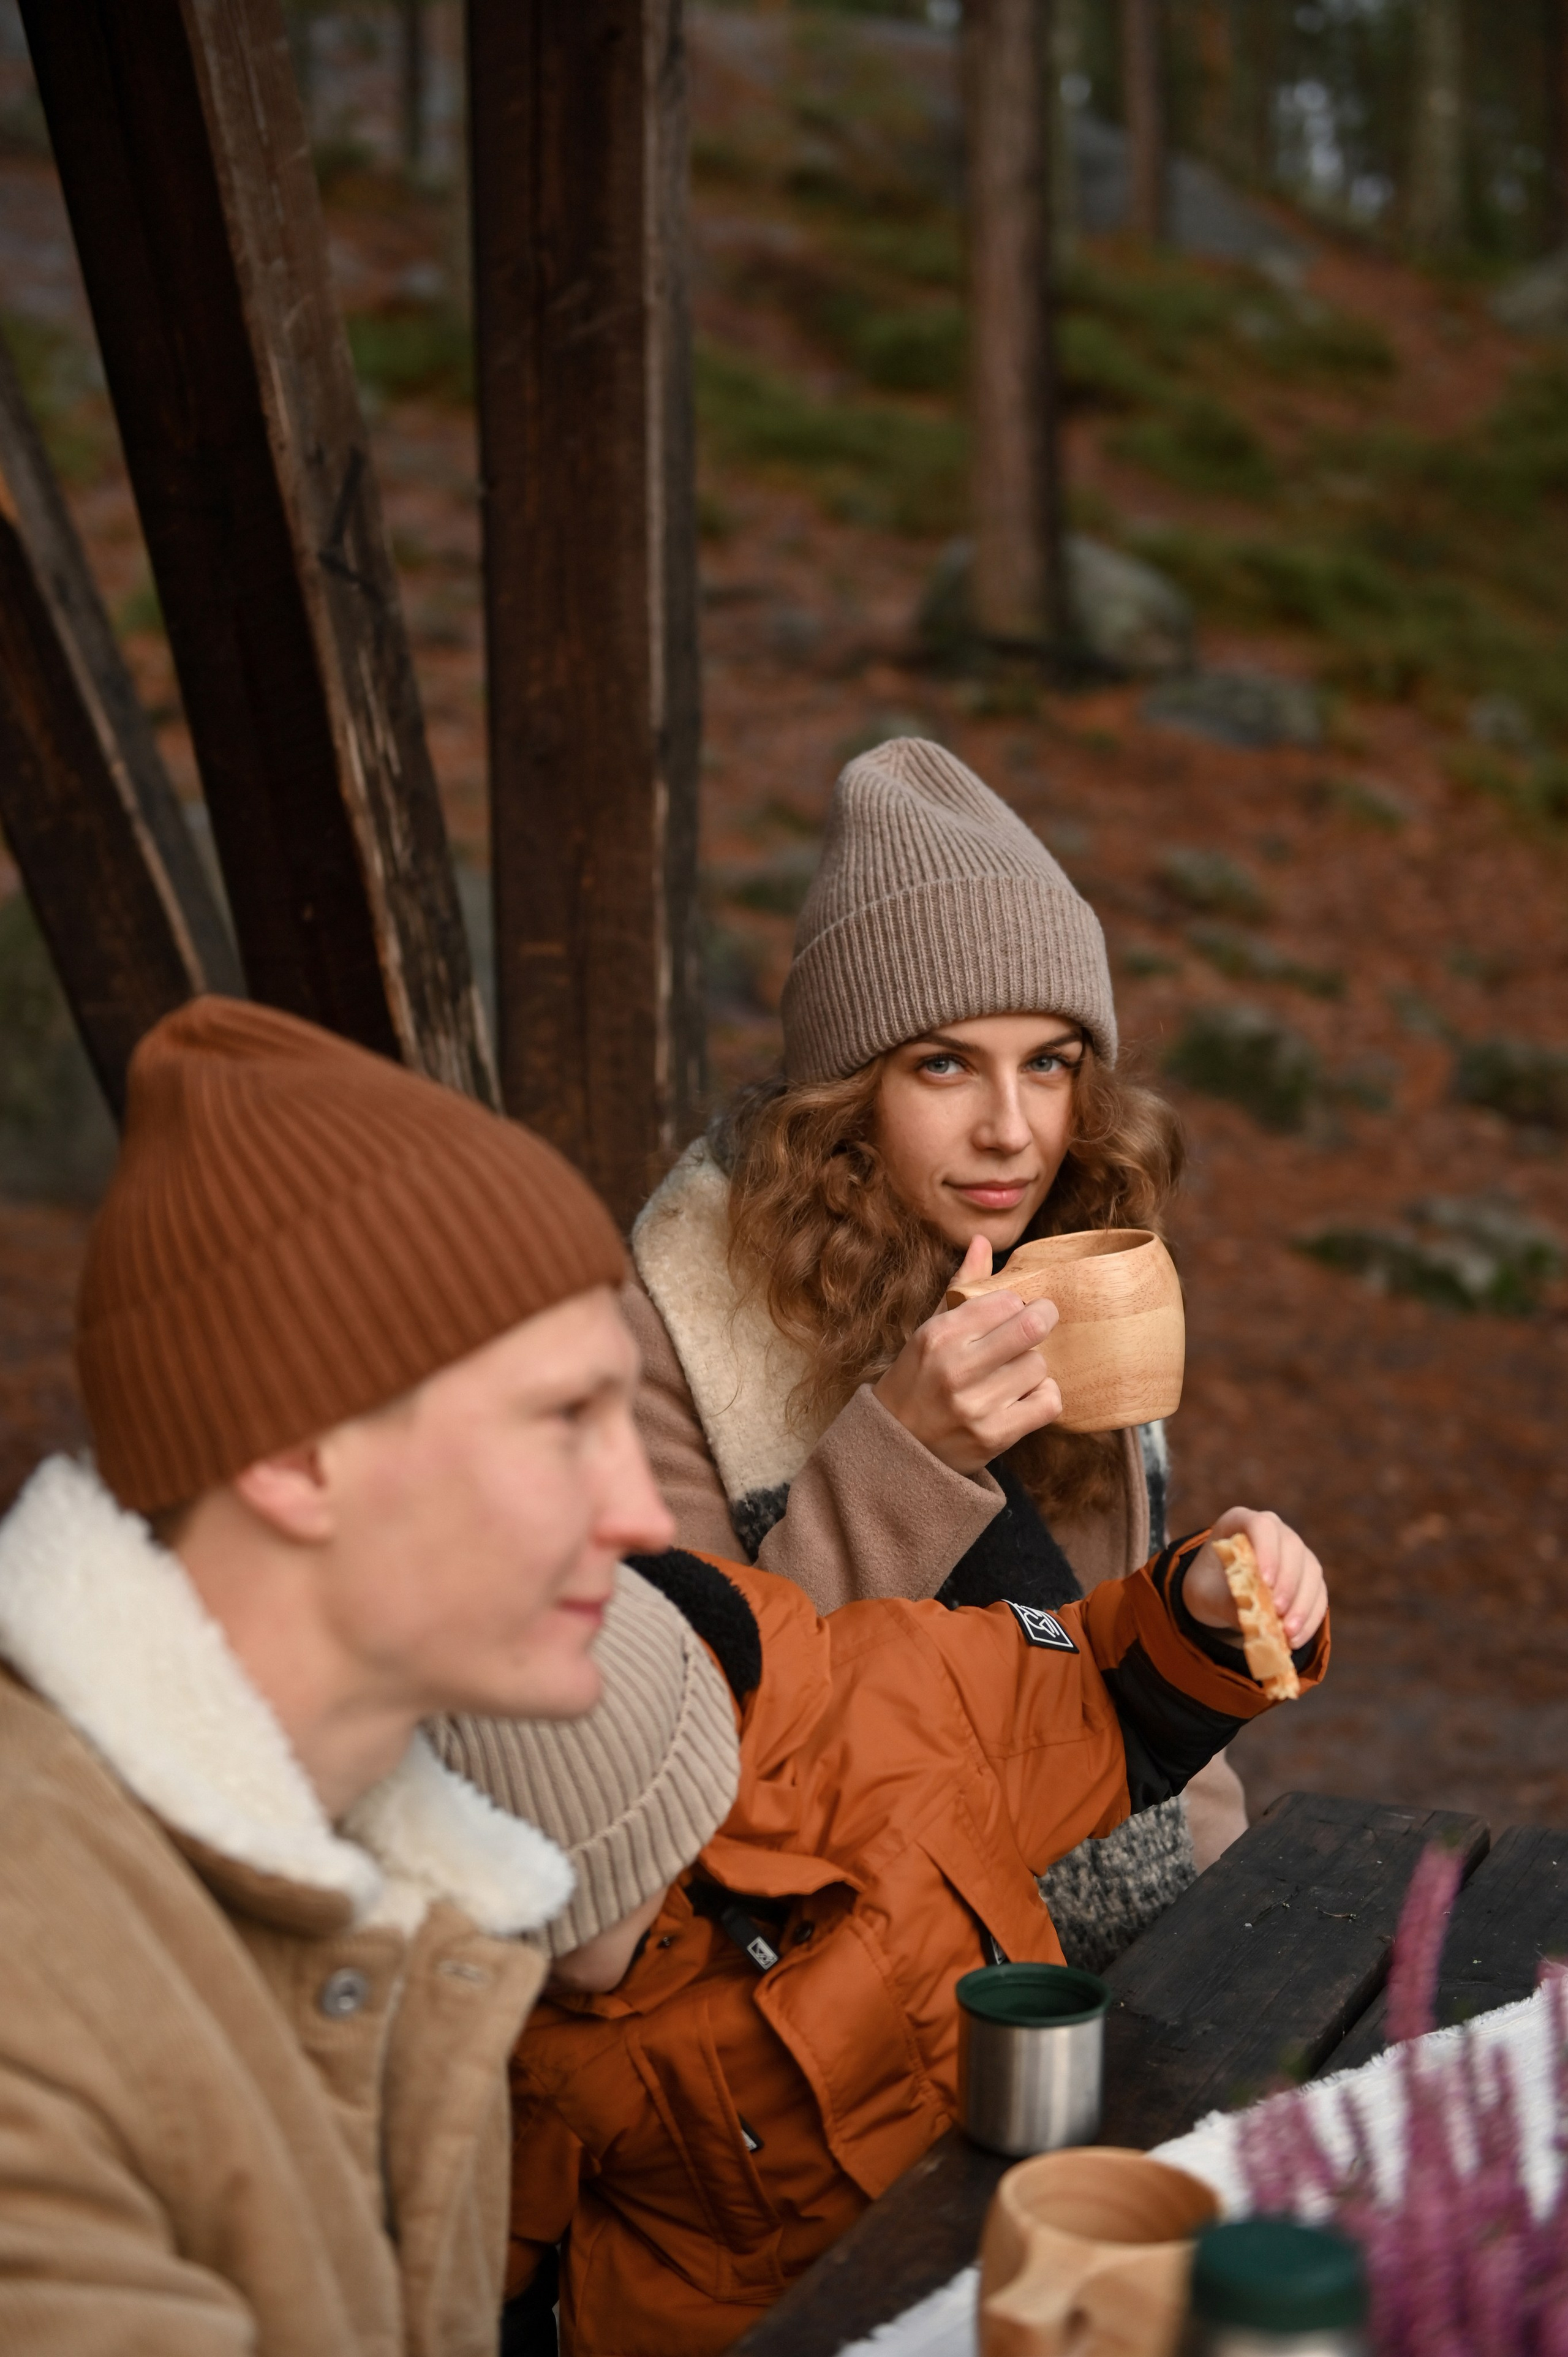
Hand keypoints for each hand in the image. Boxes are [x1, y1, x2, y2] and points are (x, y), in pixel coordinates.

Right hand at [873, 1236, 1063, 1474]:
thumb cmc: (917, 1380)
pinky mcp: (994, 1436)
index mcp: (939, 1334)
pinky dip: (1045, 1397)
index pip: (1005, 1300)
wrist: (897, 1447)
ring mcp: (975, 1404)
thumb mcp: (930, 1330)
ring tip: (1018, 1370)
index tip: (1016, 1309)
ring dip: (1036, 1366)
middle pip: (1029, 1329)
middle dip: (1043, 1320)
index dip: (1018, 1303)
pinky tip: (1026, 1396)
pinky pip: (1047, 1403)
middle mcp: (956, 1367)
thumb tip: (982, 1241)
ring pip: (1039, 1366)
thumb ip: (961, 1288)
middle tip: (1041, 1322)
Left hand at [1183, 1507, 1326, 1651]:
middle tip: (1277, 1611)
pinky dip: (1310, 1617)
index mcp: (1241, 1521)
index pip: (1261, 1525)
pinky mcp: (1307, 1577)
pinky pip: (1318, 1594)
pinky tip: (1295, 1639)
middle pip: (1293, 1547)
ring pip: (1311, 1571)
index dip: (1268, 1550)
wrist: (1217, 1595)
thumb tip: (1260, 1621)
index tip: (1265, 1581)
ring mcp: (1294, 1553)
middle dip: (1288, 1582)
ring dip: (1302, 1603)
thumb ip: (1228, 1603)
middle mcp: (1274, 1531)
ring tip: (1288, 1633)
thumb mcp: (1204, 1595)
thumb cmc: (1206, 1587)